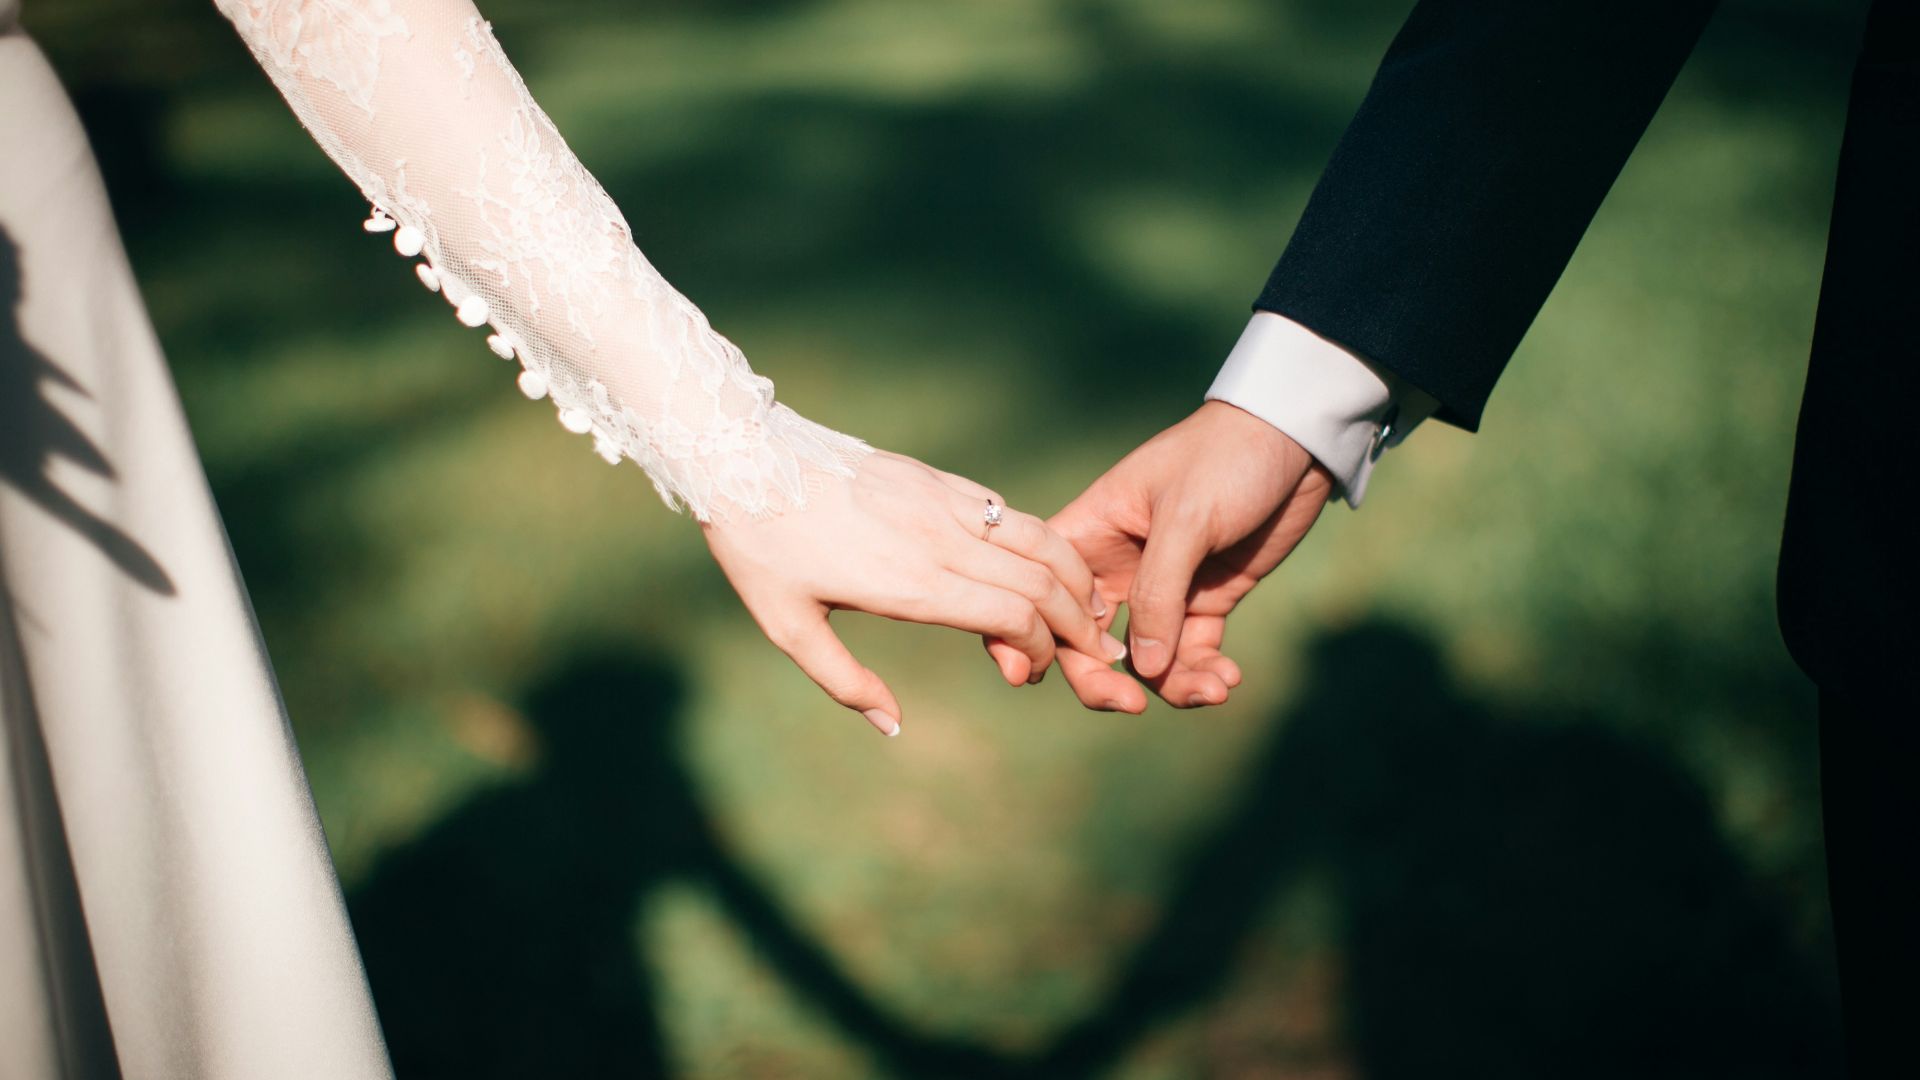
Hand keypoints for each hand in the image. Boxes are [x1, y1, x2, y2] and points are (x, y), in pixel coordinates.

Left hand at [703, 450, 1127, 735]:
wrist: (743, 457)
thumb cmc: (760, 549)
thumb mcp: (788, 627)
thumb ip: (845, 682)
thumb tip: (893, 727)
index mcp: (910, 583)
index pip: (1012, 615)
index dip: (1040, 649)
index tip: (1028, 672)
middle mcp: (939, 539)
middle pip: (1042, 580)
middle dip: (1079, 622)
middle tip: (1095, 652)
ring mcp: (942, 502)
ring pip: (1038, 537)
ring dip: (1075, 576)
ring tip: (1092, 608)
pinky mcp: (936, 478)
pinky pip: (1006, 511)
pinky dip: (1041, 541)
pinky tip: (1047, 564)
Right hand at [1002, 401, 1331, 711]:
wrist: (1295, 440)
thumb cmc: (1226, 458)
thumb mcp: (1187, 518)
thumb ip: (1158, 592)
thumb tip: (1141, 669)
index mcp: (1089, 533)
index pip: (1042, 593)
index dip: (1031, 636)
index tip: (1037, 676)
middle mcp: (1115, 567)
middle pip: (1085, 641)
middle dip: (1104, 680)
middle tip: (1133, 706)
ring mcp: (1161, 588)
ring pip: (1144, 659)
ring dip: (1171, 685)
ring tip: (1213, 690)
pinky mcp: (1205, 600)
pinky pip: (1191, 653)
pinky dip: (1204, 673)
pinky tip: (1228, 679)